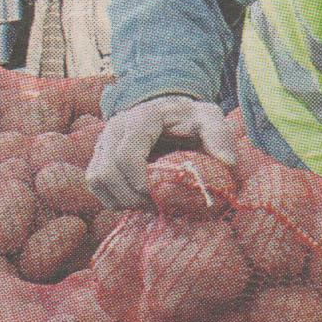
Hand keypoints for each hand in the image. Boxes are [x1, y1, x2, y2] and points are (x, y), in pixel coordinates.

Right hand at [85, 94, 235, 208]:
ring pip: (97, 180)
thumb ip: (219, 136)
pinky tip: (138, 201)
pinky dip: (114, 199)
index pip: (126, 155)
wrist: (173, 114)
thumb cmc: (192, 119)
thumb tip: (226, 163)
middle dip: (133, 197)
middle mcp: (116, 127)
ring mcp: (103, 142)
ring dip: (122, 200)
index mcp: (142, 117)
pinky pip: (96, 185)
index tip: (161, 199)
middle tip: (159, 207)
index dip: (140, 183)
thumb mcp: (211, 120)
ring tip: (150, 205)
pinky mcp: (99, 157)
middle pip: (108, 172)